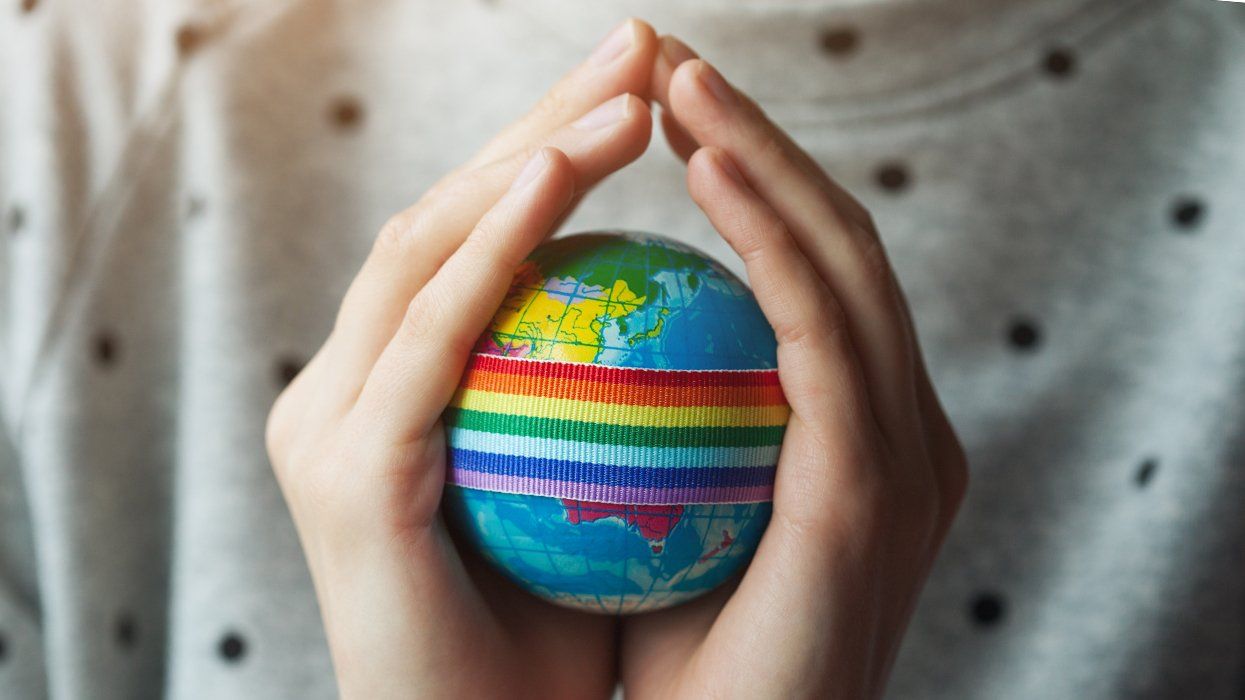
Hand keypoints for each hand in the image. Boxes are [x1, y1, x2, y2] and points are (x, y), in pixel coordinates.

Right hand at [264, 19, 658, 697]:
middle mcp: (341, 390)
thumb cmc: (553, 646)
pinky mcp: (347, 474)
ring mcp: (331, 427)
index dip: (555, 149)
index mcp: (391, 391)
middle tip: (644, 43)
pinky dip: (500, 243)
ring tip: (629, 85)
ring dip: (528, 151)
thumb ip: (606, 404)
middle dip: (543, 114)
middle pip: (445, 214)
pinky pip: (435, 332)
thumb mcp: (586, 495)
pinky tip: (568, 165)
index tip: (655, 92)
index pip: (479, 240)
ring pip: (424, 247)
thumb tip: (699, 320)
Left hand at [615, 37, 969, 698]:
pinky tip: (702, 166)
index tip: (667, 113)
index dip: (754, 176)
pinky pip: (821, 334)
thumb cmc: (674, 657)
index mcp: (866, 433)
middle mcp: (906, 430)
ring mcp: (904, 457)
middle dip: (760, 136)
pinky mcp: (872, 490)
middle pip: (839, 240)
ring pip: (843, 262)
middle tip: (670, 60)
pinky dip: (767, 238)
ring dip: (763, 156)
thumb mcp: (673, 509)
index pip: (812, 269)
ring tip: (680, 79)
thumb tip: (582, 334)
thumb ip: (663, 421)